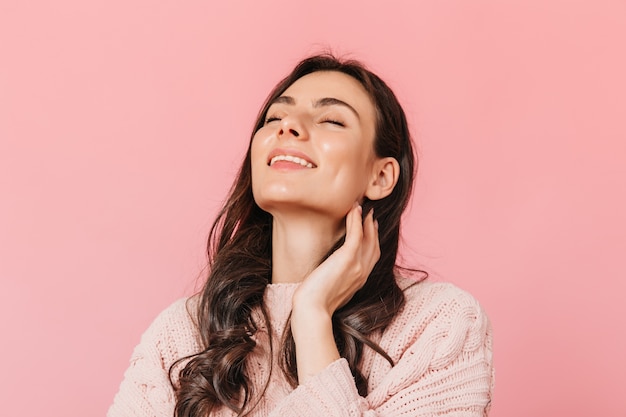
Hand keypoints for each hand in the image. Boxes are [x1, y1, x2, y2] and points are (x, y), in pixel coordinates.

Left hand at [292, 202, 379, 317]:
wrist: (312, 309)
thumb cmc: (315, 303)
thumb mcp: (332, 290)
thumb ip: (337, 280)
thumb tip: (330, 274)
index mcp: (359, 280)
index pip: (372, 257)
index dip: (373, 241)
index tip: (369, 228)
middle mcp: (362, 272)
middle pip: (374, 245)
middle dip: (372, 228)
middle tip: (369, 214)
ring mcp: (357, 266)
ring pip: (367, 238)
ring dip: (364, 220)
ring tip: (361, 207)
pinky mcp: (347, 259)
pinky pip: (356, 235)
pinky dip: (356, 221)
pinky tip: (354, 210)